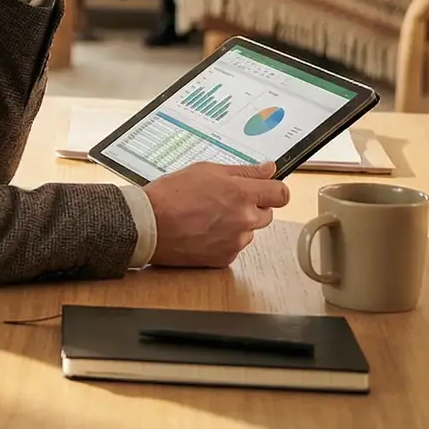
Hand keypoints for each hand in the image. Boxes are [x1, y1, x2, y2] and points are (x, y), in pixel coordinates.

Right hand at [143, 161, 290, 266]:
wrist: (147, 225)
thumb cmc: (170, 195)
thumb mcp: (206, 170)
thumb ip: (243, 171)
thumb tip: (268, 169)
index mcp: (242, 194)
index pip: (281, 194)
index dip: (273, 190)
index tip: (265, 189)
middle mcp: (244, 219)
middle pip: (266, 214)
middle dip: (251, 207)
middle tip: (224, 201)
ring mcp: (235, 241)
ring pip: (249, 231)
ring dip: (236, 224)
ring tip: (207, 217)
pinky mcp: (224, 258)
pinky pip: (233, 247)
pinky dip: (223, 240)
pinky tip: (202, 231)